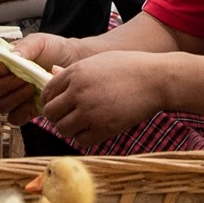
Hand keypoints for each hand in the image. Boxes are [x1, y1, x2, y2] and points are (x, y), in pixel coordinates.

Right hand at [0, 32, 81, 124]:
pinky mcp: (24, 111)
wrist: (73, 62)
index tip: (6, 67)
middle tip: (23, 78)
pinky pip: (14, 118)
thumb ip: (25, 46)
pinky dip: (22, 112)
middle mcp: (2, 81)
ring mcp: (12, 97)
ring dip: (14, 98)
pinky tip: (34, 101)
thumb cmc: (53, 49)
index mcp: (1, 62)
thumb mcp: (40, 41)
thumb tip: (12, 56)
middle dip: (4, 85)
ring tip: (31, 87)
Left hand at [39, 50, 171, 147]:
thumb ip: (73, 71)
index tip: (58, 104)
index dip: (50, 100)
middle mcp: (78, 92)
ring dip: (70, 128)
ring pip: (62, 129)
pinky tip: (94, 129)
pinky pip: (80, 140)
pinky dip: (84, 137)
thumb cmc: (129, 67)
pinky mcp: (103, 128)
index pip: (47, 92)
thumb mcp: (98, 61)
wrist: (156, 79)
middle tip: (69, 116)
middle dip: (57, 116)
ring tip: (82, 123)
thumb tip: (51, 73)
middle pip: (50, 113)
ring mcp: (90, 112)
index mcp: (75, 73)